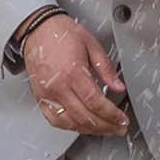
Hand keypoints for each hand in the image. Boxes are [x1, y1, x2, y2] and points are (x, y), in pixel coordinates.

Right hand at [22, 15, 129, 134]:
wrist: (37, 29)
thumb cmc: (60, 33)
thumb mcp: (91, 44)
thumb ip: (106, 68)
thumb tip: (118, 86)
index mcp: (72, 72)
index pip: (96, 102)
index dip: (112, 115)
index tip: (122, 119)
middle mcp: (58, 86)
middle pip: (85, 117)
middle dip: (106, 126)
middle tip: (119, 127)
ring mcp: (47, 95)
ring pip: (70, 123)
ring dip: (90, 130)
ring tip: (104, 129)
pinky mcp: (40, 98)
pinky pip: (55, 121)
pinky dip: (70, 127)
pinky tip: (82, 126)